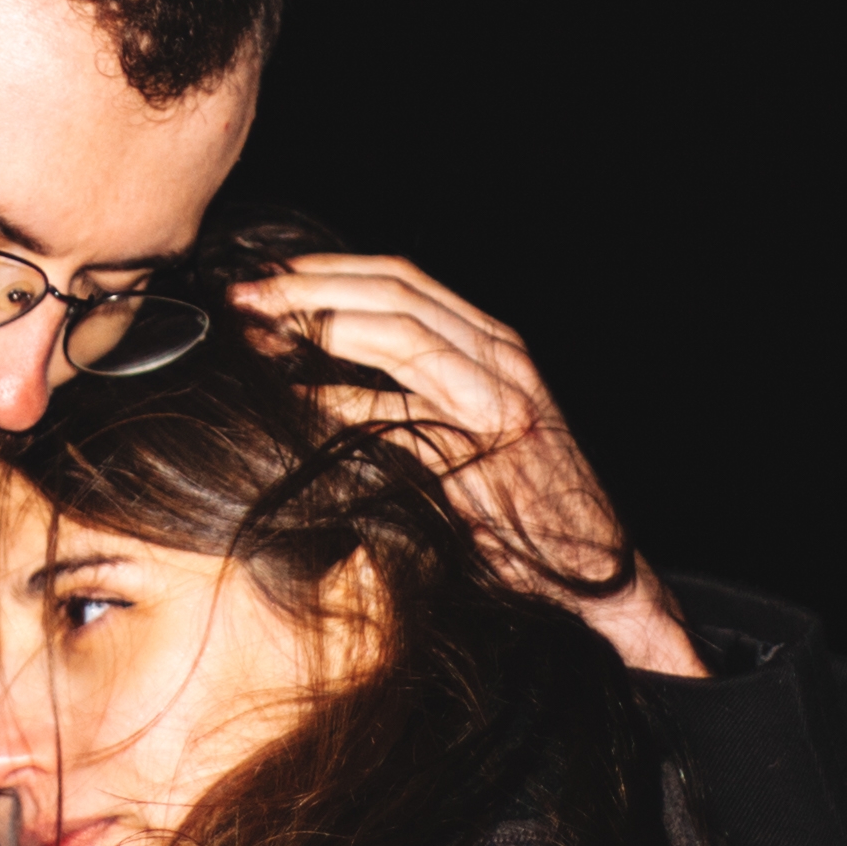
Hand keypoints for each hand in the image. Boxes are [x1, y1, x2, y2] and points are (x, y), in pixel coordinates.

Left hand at [226, 253, 704, 677]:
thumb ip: (428, 386)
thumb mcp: (481, 425)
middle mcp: (502, 362)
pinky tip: (294, 405)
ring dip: (320, 328)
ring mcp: (497, 406)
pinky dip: (339, 405)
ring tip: (259, 336)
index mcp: (497, 345)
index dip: (331, 271)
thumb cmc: (532, 509)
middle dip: (312, 289)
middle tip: (245, 299)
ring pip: (401, 337)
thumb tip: (332, 362)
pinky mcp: (483, 459)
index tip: (271, 280)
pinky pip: (398, 418)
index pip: (405, 281)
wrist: (601, 573)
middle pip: (396, 294)